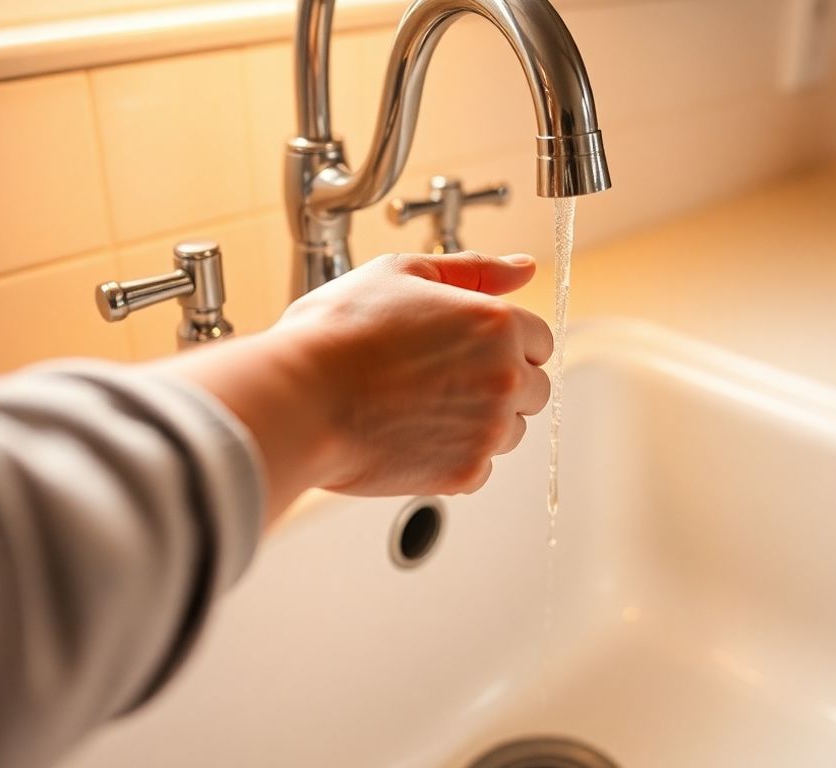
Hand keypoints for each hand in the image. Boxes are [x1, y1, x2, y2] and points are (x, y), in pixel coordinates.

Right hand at [157, 251, 552, 516]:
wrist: (296, 400)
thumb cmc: (336, 334)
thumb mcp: (403, 273)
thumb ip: (474, 269)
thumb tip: (523, 268)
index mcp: (497, 323)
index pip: (539, 340)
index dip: (503, 343)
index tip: (468, 350)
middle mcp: (504, 377)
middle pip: (534, 389)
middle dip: (499, 385)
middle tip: (441, 380)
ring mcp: (488, 429)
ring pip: (509, 431)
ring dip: (479, 423)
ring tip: (419, 408)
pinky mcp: (464, 473)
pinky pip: (479, 469)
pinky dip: (453, 458)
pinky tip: (411, 436)